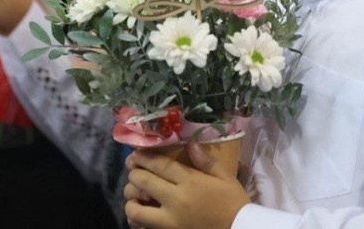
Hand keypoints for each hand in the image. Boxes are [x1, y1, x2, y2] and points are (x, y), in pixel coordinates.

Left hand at [124, 143, 249, 228]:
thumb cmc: (233, 202)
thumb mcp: (225, 178)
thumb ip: (206, 161)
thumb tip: (191, 144)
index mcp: (190, 182)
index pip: (160, 165)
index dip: (144, 157)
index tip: (136, 154)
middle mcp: (176, 200)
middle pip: (143, 182)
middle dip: (134, 173)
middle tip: (133, 170)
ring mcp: (170, 221)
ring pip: (136, 209)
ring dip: (131, 199)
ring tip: (134, 194)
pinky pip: (143, 228)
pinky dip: (136, 220)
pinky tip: (140, 213)